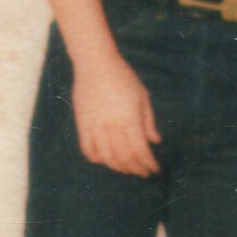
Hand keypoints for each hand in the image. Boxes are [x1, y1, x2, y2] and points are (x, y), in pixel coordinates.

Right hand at [72, 55, 161, 176]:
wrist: (96, 64)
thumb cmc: (124, 77)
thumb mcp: (142, 96)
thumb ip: (148, 122)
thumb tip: (155, 141)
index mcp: (129, 118)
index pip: (140, 150)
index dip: (148, 163)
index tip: (154, 169)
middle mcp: (112, 126)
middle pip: (124, 158)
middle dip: (135, 169)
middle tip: (143, 172)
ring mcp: (95, 127)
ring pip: (106, 158)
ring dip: (118, 167)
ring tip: (127, 168)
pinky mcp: (82, 125)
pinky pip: (88, 150)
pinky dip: (98, 159)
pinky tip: (106, 159)